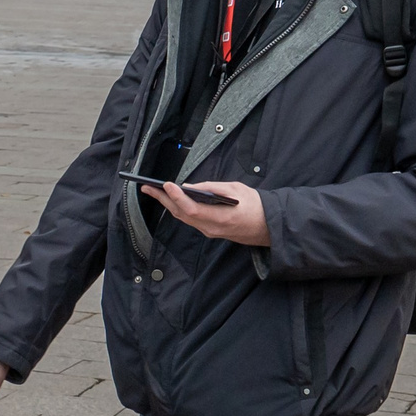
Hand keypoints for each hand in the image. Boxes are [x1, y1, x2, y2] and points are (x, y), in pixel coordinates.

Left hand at [139, 181, 270, 246]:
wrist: (268, 226)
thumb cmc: (255, 205)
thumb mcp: (236, 189)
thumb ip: (213, 188)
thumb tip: (191, 186)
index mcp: (221, 218)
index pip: (192, 210)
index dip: (177, 197)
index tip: (167, 184)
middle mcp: (211, 228)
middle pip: (181, 214)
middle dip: (163, 199)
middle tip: (147, 187)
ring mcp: (209, 232)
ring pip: (183, 218)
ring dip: (167, 204)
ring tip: (153, 191)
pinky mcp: (209, 231)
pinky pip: (189, 220)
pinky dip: (178, 208)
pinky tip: (170, 199)